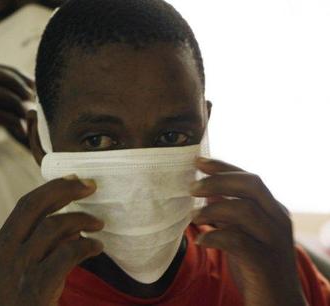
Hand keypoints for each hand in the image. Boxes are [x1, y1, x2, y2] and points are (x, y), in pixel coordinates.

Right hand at [0, 176, 103, 305]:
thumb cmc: (17, 302)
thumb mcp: (18, 269)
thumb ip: (40, 245)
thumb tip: (73, 225)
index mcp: (1, 244)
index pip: (26, 204)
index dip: (52, 188)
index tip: (73, 179)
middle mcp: (7, 251)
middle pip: (36, 206)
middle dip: (65, 190)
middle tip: (90, 186)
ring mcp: (21, 269)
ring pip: (53, 227)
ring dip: (81, 220)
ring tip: (99, 224)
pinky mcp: (37, 287)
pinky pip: (67, 254)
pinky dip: (86, 246)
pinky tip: (97, 247)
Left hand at [191, 158, 307, 305]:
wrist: (277, 303)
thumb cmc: (255, 265)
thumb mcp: (241, 233)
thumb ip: (228, 212)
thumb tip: (207, 189)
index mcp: (272, 210)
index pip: (249, 178)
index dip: (222, 167)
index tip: (197, 161)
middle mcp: (278, 221)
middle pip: (252, 185)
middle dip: (218, 180)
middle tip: (191, 187)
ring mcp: (274, 242)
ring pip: (246, 210)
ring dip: (212, 209)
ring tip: (192, 217)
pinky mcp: (265, 264)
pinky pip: (239, 242)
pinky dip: (216, 236)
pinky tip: (201, 240)